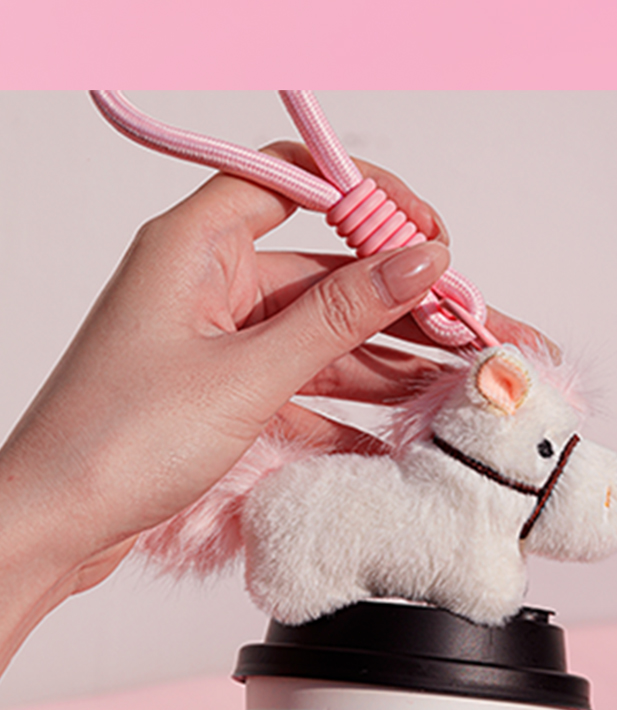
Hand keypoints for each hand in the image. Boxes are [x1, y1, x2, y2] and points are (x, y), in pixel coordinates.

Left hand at [0, 145, 545, 672]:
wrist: (50, 529)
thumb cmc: (112, 443)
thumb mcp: (247, 376)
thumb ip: (341, 318)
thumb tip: (419, 261)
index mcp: (195, 245)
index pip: (296, 180)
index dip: (370, 198)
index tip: (431, 238)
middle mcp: (204, 282)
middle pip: (325, 271)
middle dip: (403, 303)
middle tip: (474, 331)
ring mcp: (212, 342)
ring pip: (321, 336)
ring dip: (386, 362)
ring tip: (458, 385)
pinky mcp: (217, 396)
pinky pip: (300, 388)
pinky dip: (346, 411)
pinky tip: (398, 438)